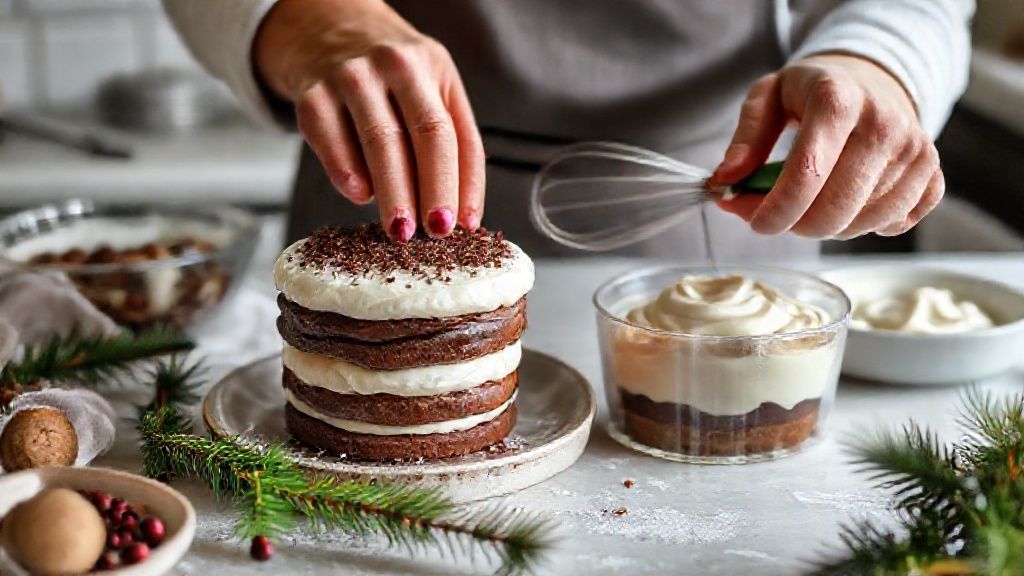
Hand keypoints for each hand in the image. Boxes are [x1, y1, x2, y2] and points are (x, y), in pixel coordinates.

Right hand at [254, 0, 483, 240]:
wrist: (326, 34)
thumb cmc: (391, 79)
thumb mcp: (433, 92)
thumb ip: (453, 145)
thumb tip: (463, 217)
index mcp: (432, 66)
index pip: (455, 133)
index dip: (462, 183)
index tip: (463, 224)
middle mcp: (394, 66)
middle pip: (424, 134)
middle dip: (432, 189)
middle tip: (435, 232)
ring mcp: (350, 77)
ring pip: (380, 141)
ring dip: (392, 191)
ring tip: (400, 229)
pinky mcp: (312, 96)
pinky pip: (331, 140)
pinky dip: (346, 172)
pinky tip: (359, 195)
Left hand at [708, 54, 943, 238]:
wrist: (872, 77)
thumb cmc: (812, 92)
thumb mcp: (769, 96)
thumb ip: (746, 137)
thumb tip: (726, 179)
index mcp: (838, 99)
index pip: (807, 172)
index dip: (777, 210)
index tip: (757, 223)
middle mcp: (884, 123)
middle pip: (835, 208)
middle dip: (796, 226)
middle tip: (777, 214)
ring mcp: (915, 150)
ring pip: (862, 223)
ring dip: (827, 228)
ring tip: (811, 204)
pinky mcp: (931, 172)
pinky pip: (896, 224)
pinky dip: (866, 226)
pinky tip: (850, 203)